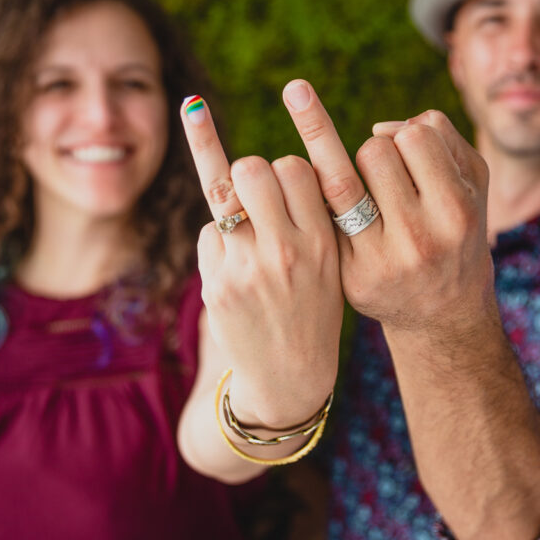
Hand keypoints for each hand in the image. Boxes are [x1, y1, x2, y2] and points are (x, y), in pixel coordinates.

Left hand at [180, 96, 342, 429]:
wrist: (290, 377)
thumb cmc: (313, 307)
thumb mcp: (331, 262)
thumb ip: (312, 216)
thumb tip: (275, 162)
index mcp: (322, 242)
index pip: (295, 167)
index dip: (288, 169)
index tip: (288, 182)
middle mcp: (285, 252)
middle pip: (252, 169)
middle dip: (249, 173)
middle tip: (255, 191)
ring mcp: (246, 269)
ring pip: (222, 193)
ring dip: (230, 198)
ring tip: (240, 214)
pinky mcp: (216, 285)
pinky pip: (208, 231)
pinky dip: (218, 239)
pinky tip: (235, 263)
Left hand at [282, 80, 494, 340]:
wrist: (444, 313)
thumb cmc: (456, 229)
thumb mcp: (471, 182)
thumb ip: (440, 134)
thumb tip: (378, 128)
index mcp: (456, 211)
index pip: (415, 137)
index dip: (408, 138)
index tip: (412, 155)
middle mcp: (421, 238)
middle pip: (373, 152)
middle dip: (375, 153)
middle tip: (387, 178)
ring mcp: (382, 261)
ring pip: (340, 180)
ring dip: (344, 171)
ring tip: (359, 181)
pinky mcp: (351, 277)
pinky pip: (324, 217)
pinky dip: (325, 204)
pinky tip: (335, 214)